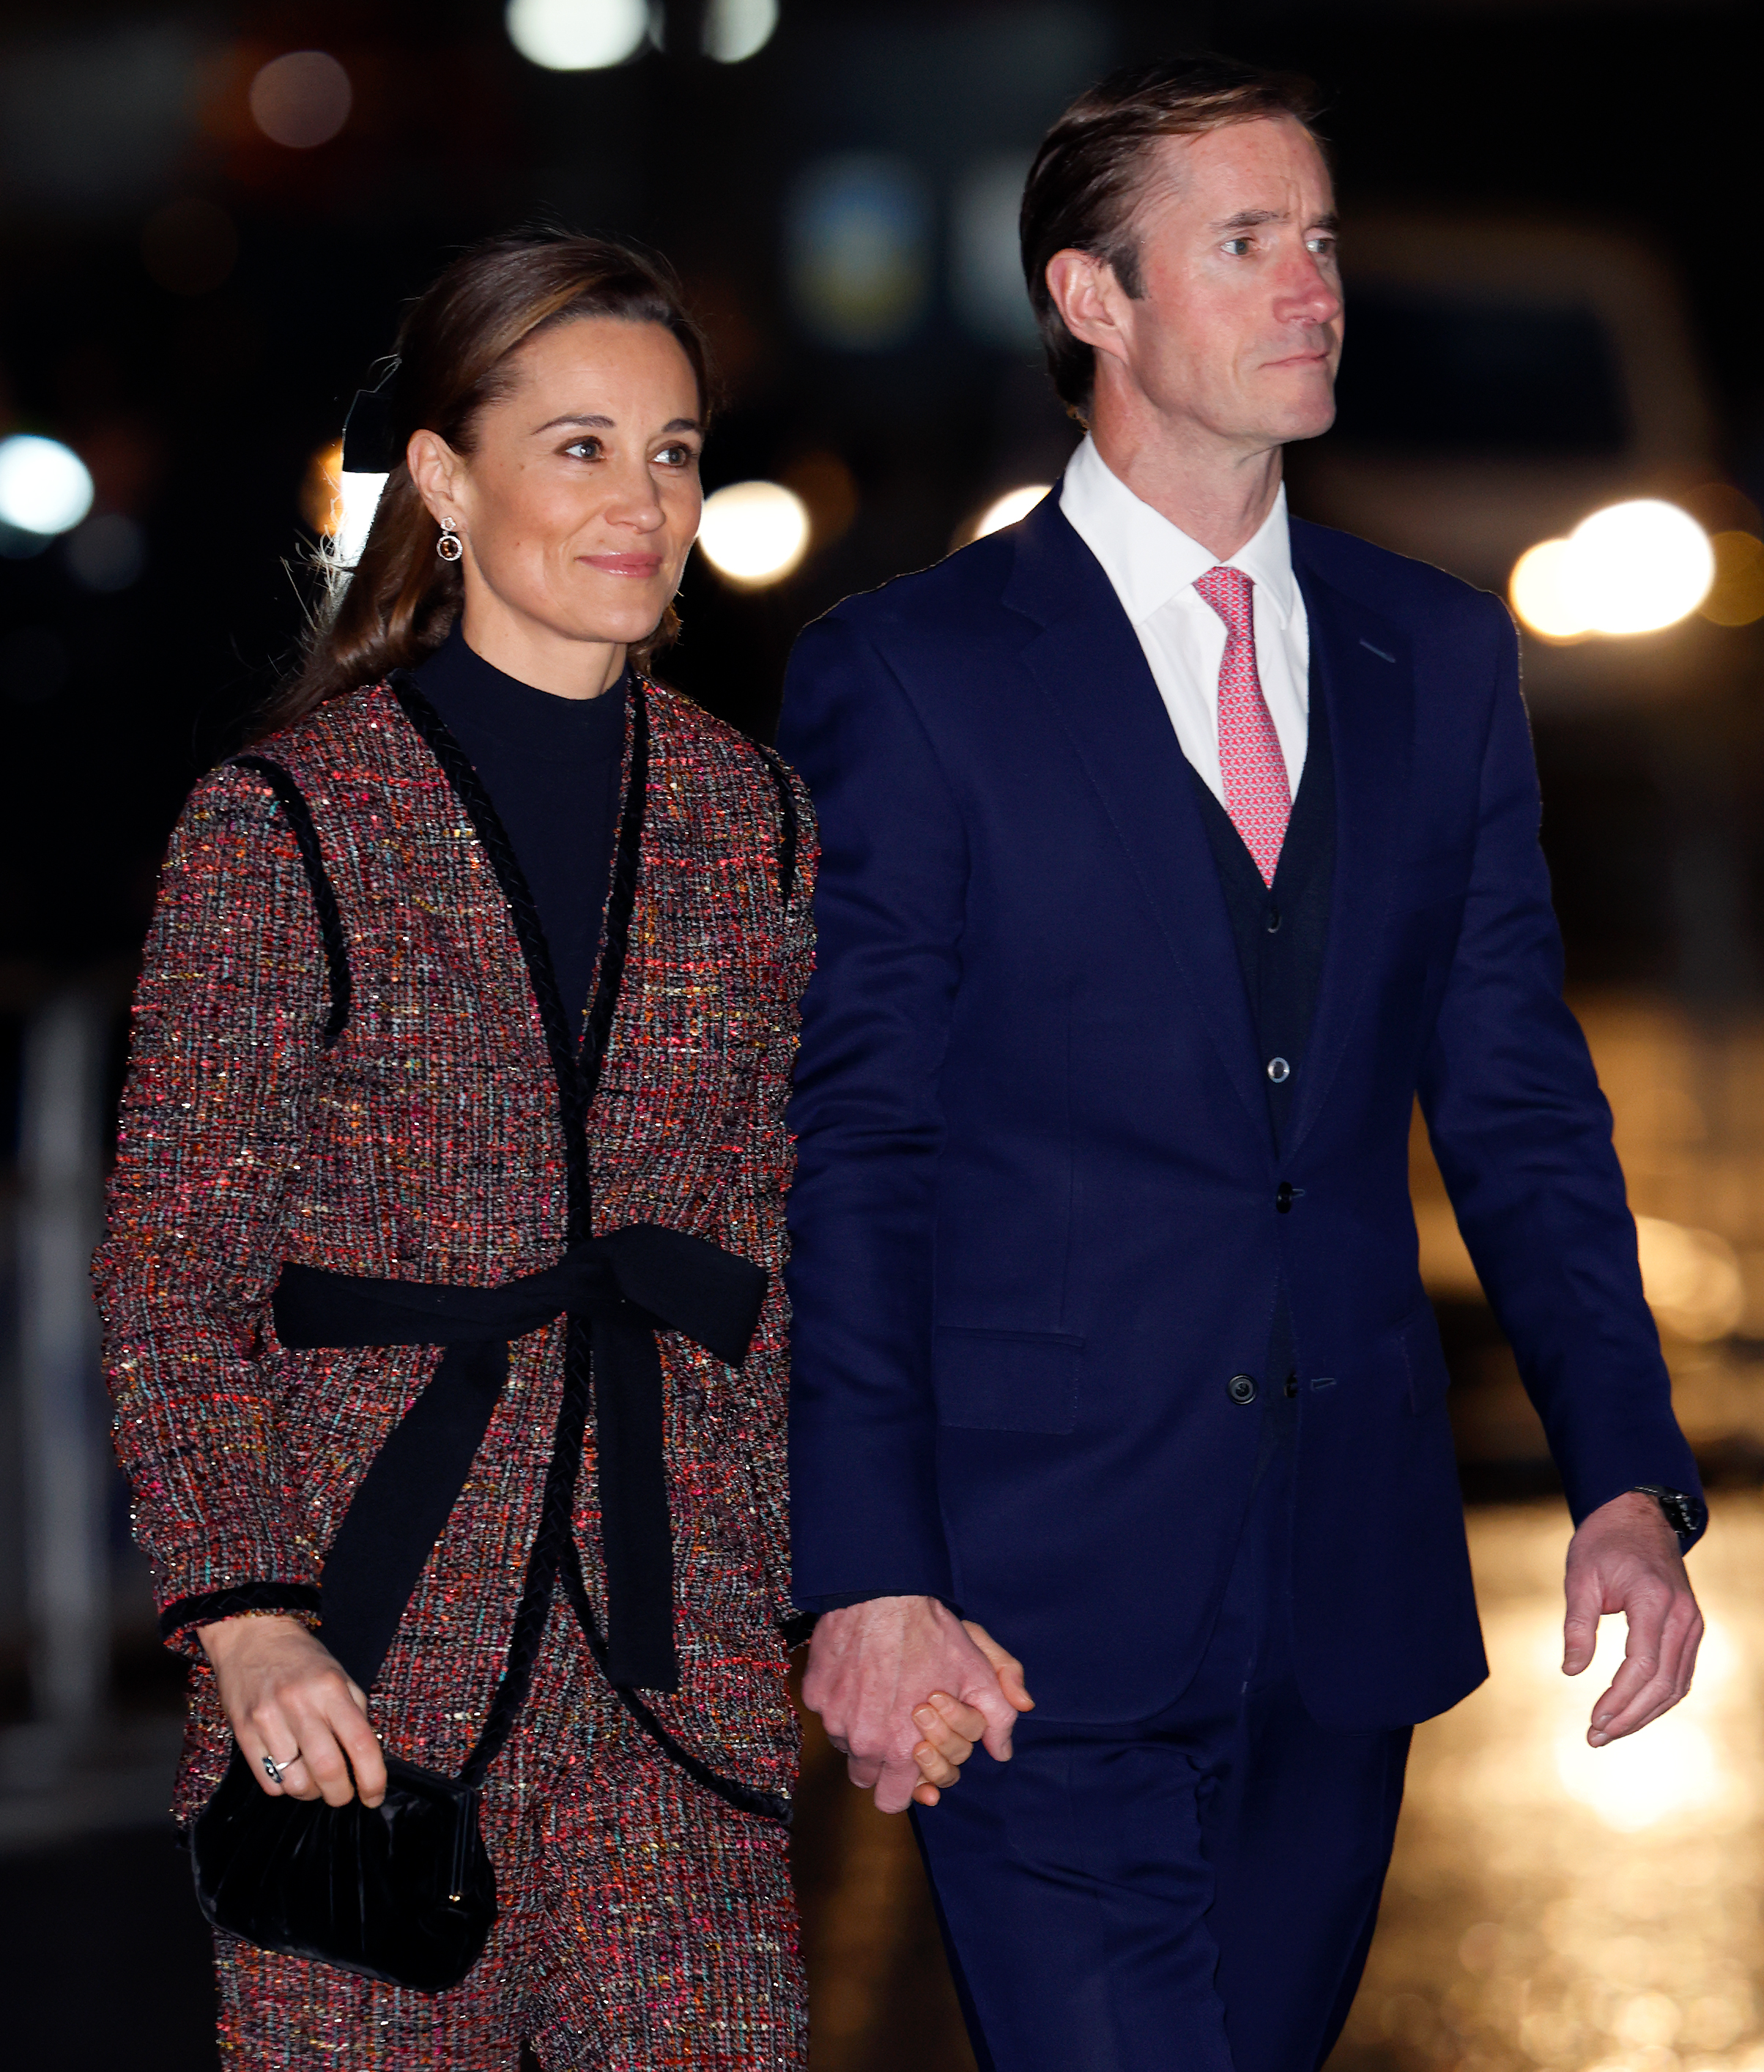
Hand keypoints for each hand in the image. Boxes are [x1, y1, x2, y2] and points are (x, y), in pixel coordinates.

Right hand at [199, 1614, 386, 1806]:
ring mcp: (268, 1720)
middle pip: (328, 1770)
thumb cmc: (301, 1659)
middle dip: (341, 1795)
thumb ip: (355, 1713)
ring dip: (312, 1793)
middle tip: (345, 1795)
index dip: (373, 1779)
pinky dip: (285, 1788)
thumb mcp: (339, 1675)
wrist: (252, 1636)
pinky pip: (270, 1783)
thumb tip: (367, 1758)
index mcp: (331, 1689)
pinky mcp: (243, 1734)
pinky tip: (291, 1771)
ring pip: (297, 1783)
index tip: (375, 1797)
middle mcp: (300, 1704)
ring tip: (315, 1780)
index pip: (361, 1743)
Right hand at [803, 1597, 1034, 1814]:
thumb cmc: (932, 1634)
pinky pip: (827, 1713)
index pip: (892, 1801)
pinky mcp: (815, 1694)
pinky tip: (861, 1674)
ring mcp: (833, 1718)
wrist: (883, 1592)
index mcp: (901, 1748)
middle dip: (881, 1762)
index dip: (904, 1785)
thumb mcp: (979, 1673)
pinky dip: (842, 1702)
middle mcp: (861, 1742)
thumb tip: (1002, 1751)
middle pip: (865, 1777)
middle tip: (897, 1725)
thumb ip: (997, 1720)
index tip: (911, 1757)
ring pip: (845, 1743)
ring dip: (861, 1731)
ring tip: (881, 1694)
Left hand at [1563, 1490, 1702, 1745]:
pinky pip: (1680, 1673)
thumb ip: (1577, 1625)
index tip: (1593, 1720)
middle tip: (1595, 1737)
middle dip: (1630, 1716)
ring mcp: (1692, 1623)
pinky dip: (1659, 1697)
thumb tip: (1571, 1672)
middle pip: (1663, 1683)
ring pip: (1677, 1684)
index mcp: (1653, 1599)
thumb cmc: (1603, 1543)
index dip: (1618, 1699)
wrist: (1638, 1516)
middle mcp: (1682, 1616)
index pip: (1641, 1665)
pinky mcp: (1690, 1629)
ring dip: (1645, 1713)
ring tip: (1609, 1732)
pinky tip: (1632, 1711)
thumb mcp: (1580, 1576)